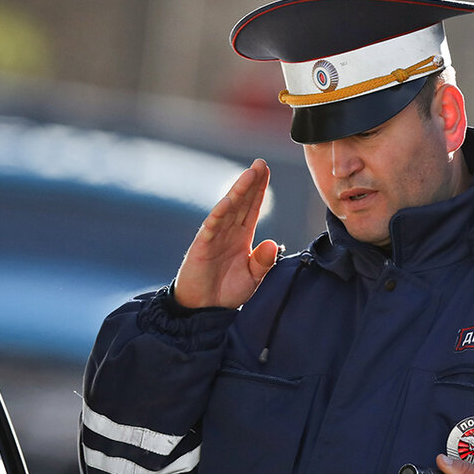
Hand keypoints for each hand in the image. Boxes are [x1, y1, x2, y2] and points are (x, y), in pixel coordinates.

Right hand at [173, 159, 277, 308]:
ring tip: (250, 174)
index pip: (252, 208)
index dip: (259, 190)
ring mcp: (214, 237)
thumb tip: (271, 243)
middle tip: (260, 162)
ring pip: (228, 210)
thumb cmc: (226, 293)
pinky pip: (211, 227)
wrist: (204, 310)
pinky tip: (228, 201)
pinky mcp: (202, 247)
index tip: (265, 170)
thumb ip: (263, 262)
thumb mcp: (252, 278)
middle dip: (251, 183)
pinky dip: (219, 214)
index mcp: (241, 237)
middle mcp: (228, 232)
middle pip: (241, 202)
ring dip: (239, 191)